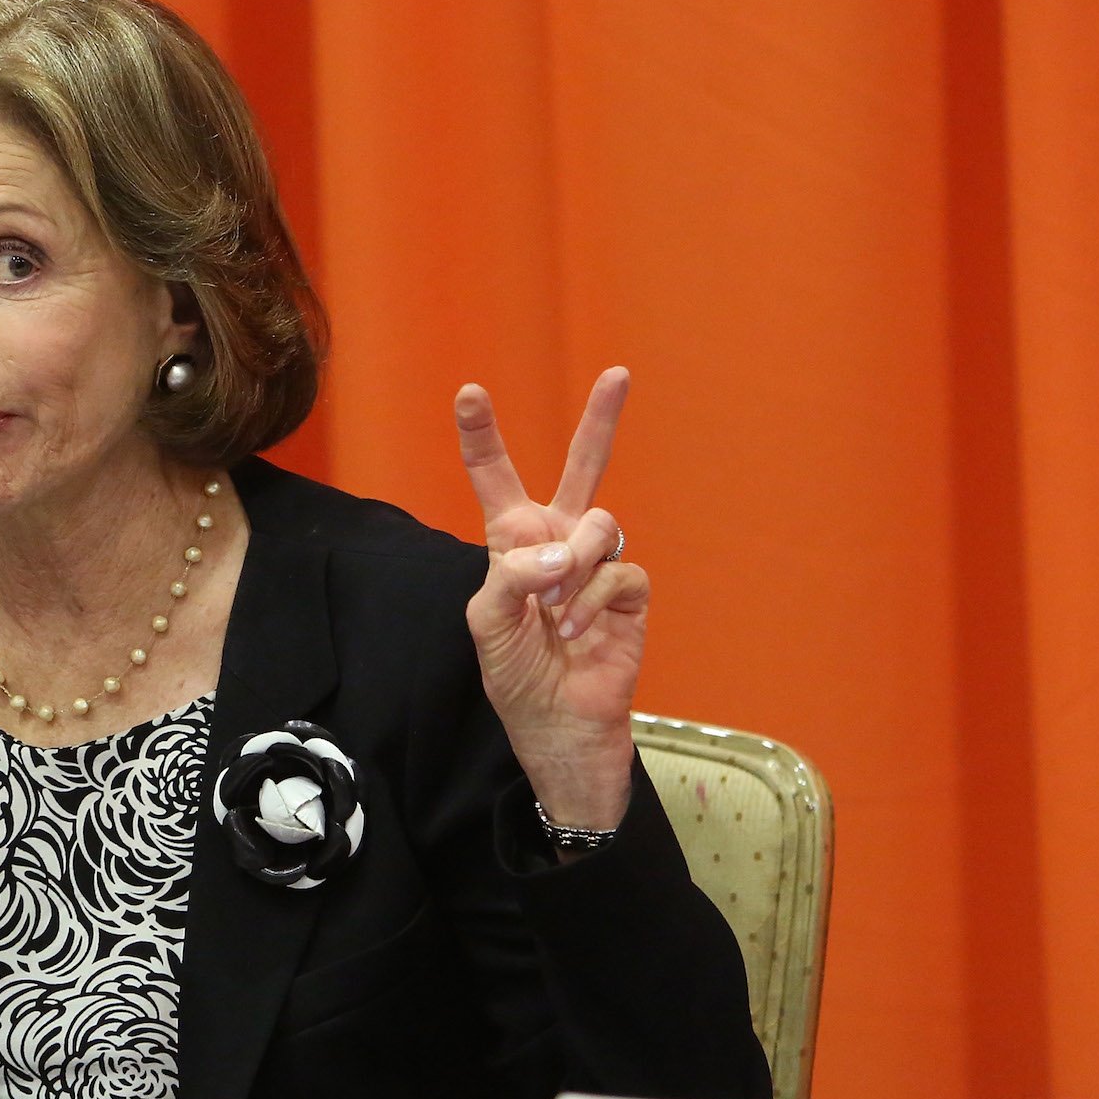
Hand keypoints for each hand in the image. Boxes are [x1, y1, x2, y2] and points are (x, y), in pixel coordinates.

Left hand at [457, 367, 646, 830]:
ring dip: (574, 568)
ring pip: (600, 523)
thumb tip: (562, 552)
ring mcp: (597, 565)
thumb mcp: (488, 625)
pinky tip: (575, 633)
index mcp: (512, 542)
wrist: (558, 725)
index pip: (496, 479)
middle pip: (582, 468)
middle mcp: (558, 542)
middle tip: (618, 373)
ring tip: (555, 613)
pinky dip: (591, 602)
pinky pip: (619, 572)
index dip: (482, 437)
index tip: (468, 392)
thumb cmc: (515, 675)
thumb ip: (511, 577)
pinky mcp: (629, 593)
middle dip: (600, 421)